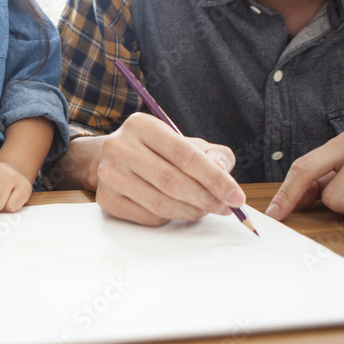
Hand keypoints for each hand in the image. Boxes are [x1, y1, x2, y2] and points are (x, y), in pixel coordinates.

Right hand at [94, 112, 245, 225]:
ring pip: (161, 203)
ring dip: (191, 212)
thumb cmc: (155, 151)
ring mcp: (109, 174)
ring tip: (205, 210)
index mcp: (142, 125)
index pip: (184, 154)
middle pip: (172, 181)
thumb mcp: (183, 142)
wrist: (109, 158)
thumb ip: (212, 155)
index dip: (215, 178)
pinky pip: (149, 217)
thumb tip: (225, 174)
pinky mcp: (107, 199)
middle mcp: (120, 147)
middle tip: (225, 208)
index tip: (236, 196)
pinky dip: (171, 218)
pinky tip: (178, 210)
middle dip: (206, 199)